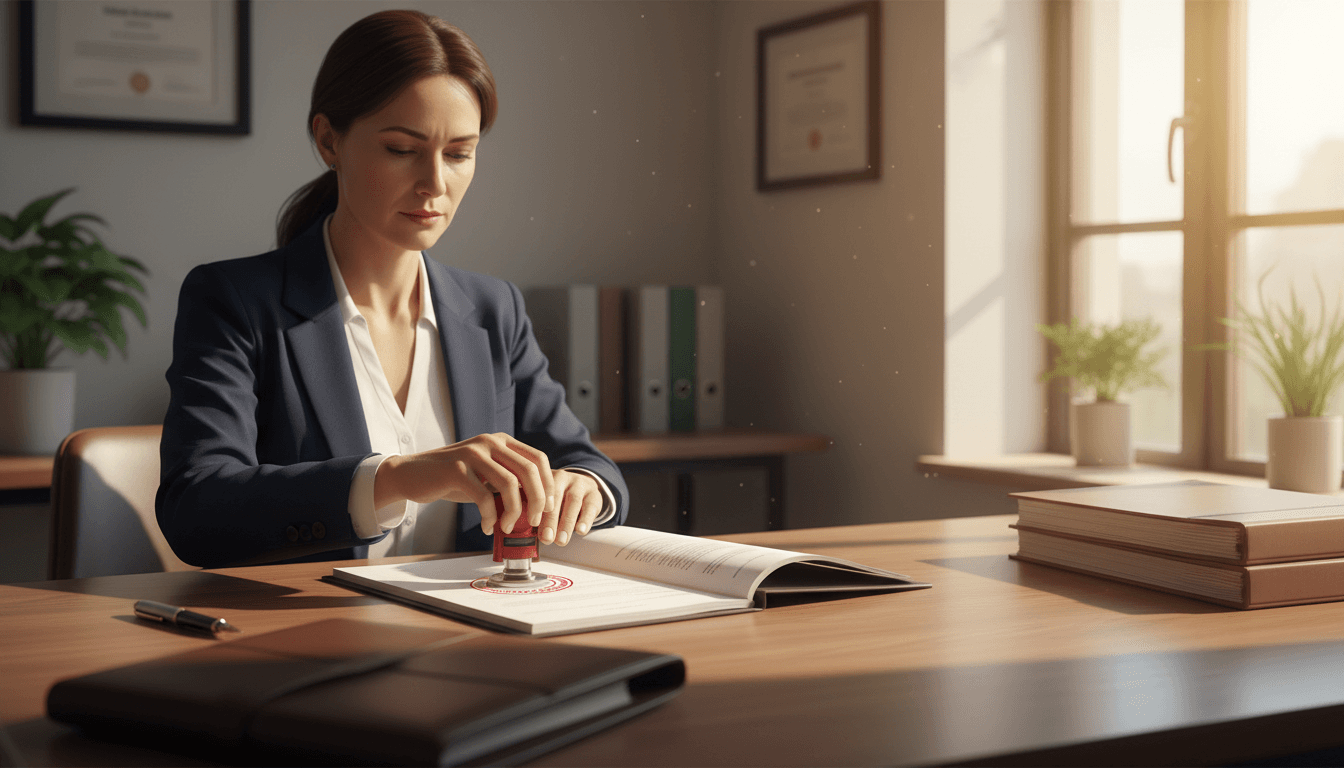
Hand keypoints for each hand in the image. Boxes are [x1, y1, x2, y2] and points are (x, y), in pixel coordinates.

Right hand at [374, 433, 554, 534]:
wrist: (412, 475)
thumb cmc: (453, 478)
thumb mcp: (486, 475)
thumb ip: (509, 481)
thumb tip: (538, 505)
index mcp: (501, 441)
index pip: (537, 459)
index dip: (548, 484)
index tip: (547, 507)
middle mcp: (489, 442)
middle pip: (529, 471)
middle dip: (537, 500)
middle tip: (533, 521)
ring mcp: (473, 453)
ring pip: (510, 484)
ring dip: (513, 511)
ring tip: (507, 526)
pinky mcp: (456, 469)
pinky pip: (483, 497)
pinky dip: (490, 517)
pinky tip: (488, 527)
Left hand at [538, 470, 602, 545]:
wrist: (583, 487)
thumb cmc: (558, 498)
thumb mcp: (545, 499)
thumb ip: (535, 511)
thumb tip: (524, 531)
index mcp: (544, 478)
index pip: (539, 490)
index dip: (535, 508)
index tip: (532, 524)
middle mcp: (562, 477)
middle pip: (556, 496)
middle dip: (550, 520)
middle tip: (546, 538)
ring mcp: (580, 484)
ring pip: (573, 501)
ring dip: (566, 523)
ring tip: (561, 540)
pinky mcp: (594, 493)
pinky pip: (590, 506)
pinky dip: (585, 519)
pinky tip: (580, 531)